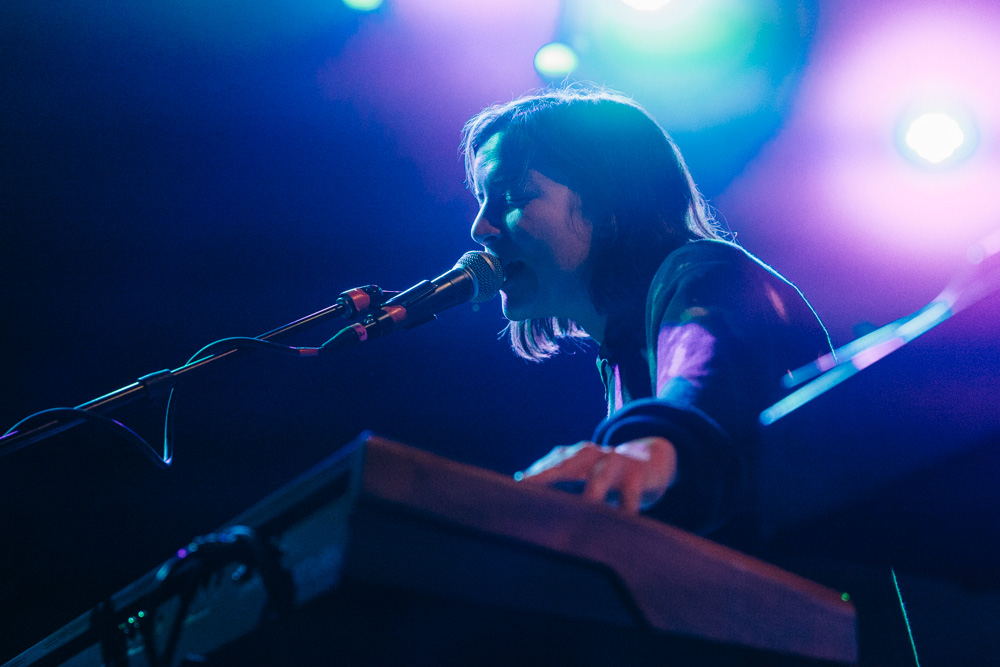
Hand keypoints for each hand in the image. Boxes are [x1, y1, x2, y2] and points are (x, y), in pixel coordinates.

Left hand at [515, 437, 677, 513]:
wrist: (653, 459)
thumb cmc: (608, 473)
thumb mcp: (585, 473)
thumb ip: (558, 480)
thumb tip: (522, 488)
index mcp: (576, 456)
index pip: (550, 465)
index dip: (533, 476)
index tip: (514, 487)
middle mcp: (593, 456)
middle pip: (566, 466)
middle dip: (546, 478)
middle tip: (527, 490)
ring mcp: (616, 463)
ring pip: (599, 480)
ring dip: (588, 496)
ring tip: (575, 510)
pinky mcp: (638, 477)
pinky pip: (629, 496)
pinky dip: (623, 510)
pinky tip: (616, 524)